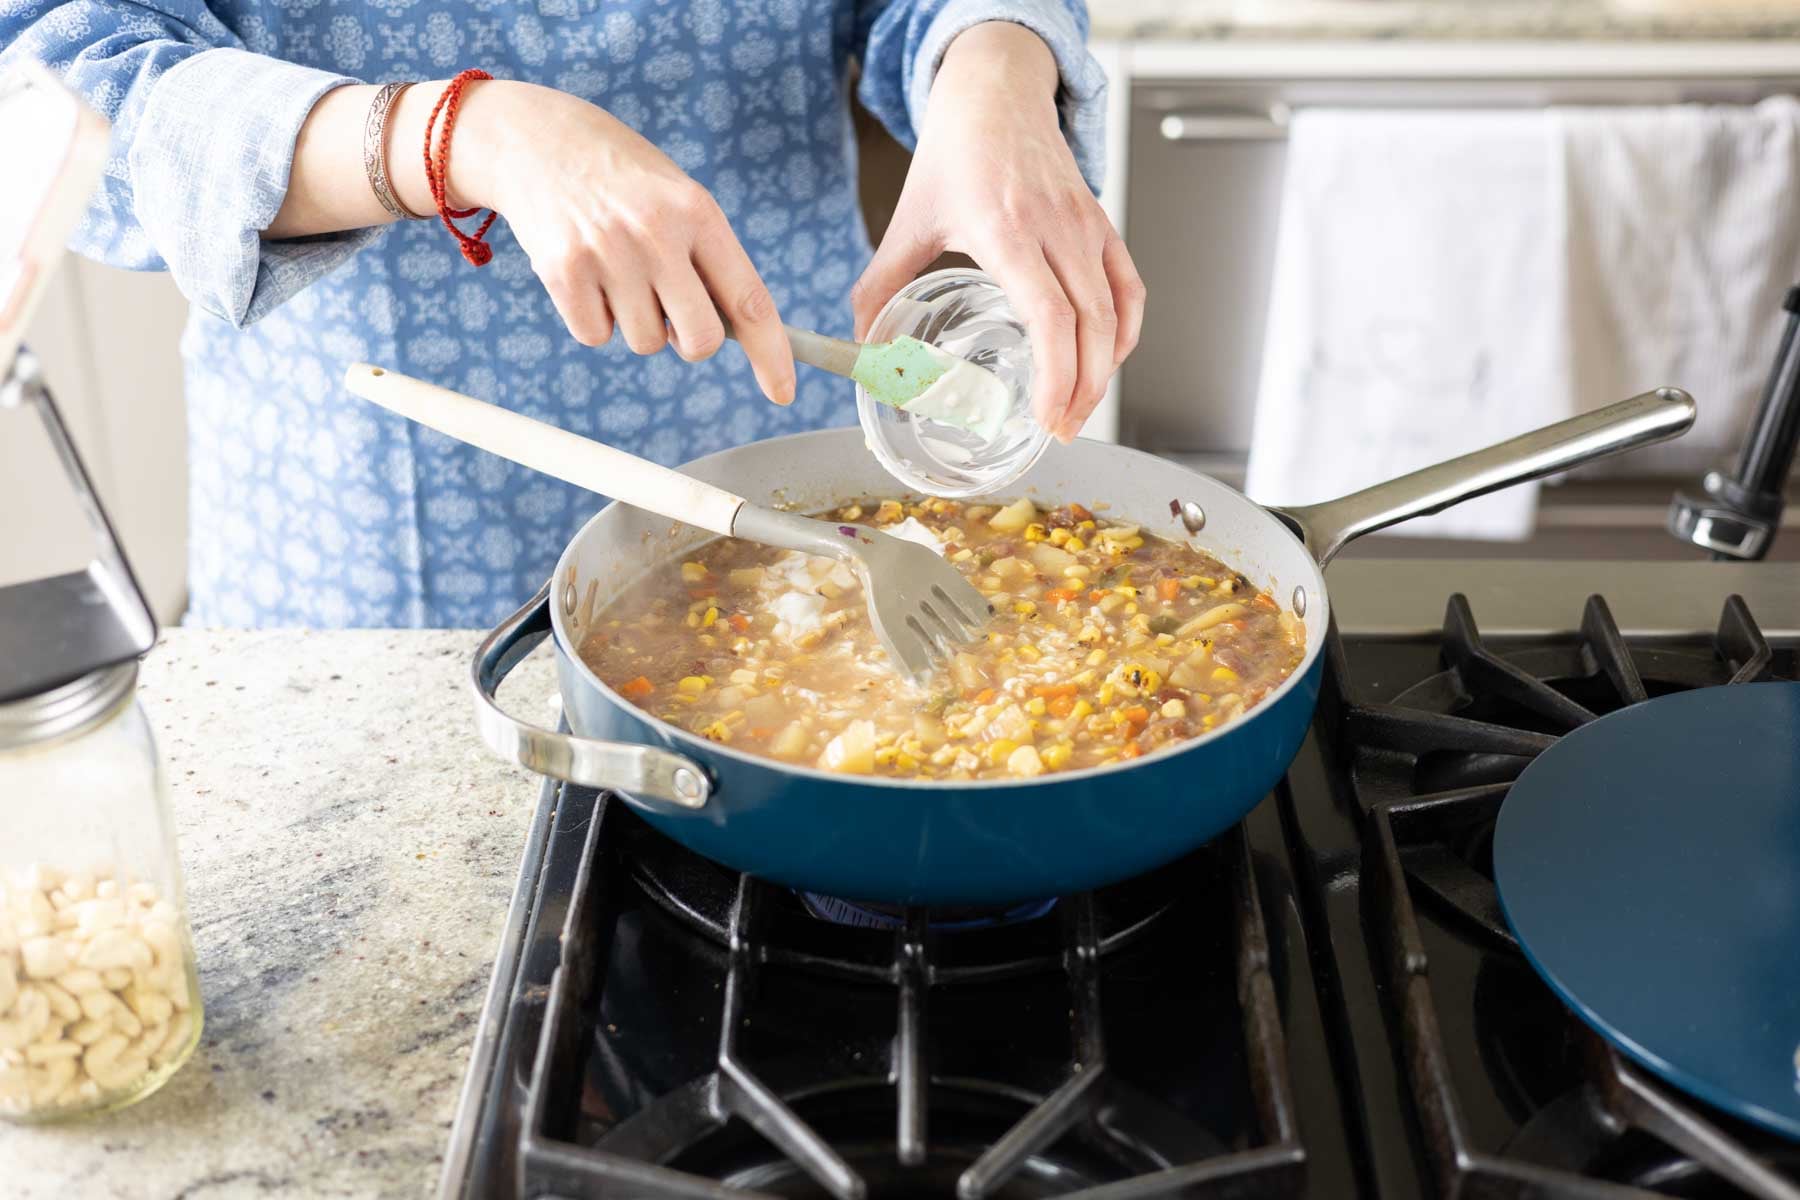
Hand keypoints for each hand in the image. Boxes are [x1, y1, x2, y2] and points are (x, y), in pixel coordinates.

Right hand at [439, 82, 794, 405]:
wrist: (537, 139)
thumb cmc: (624, 180)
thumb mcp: (678, 198)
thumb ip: (709, 259)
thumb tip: (740, 336)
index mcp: (697, 211)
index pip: (749, 300)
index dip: (771, 354)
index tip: (783, 393)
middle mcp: (656, 233)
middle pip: (699, 340)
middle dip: (689, 340)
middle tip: (669, 309)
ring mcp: (607, 253)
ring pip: (646, 341)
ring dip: (635, 320)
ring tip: (616, 267)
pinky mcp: (562, 271)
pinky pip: (596, 335)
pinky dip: (593, 318)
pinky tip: (585, 273)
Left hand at [851, 23, 1144, 441]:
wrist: (996, 90)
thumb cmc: (957, 150)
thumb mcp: (907, 219)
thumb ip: (880, 284)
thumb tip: (862, 345)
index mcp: (1007, 230)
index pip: (1050, 316)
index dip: (1056, 374)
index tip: (1046, 416)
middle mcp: (1056, 229)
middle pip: (1090, 326)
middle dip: (1082, 389)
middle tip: (1060, 431)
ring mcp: (1085, 225)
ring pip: (1114, 311)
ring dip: (1104, 370)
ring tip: (1078, 409)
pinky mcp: (1101, 223)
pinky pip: (1128, 287)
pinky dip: (1125, 332)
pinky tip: (1107, 361)